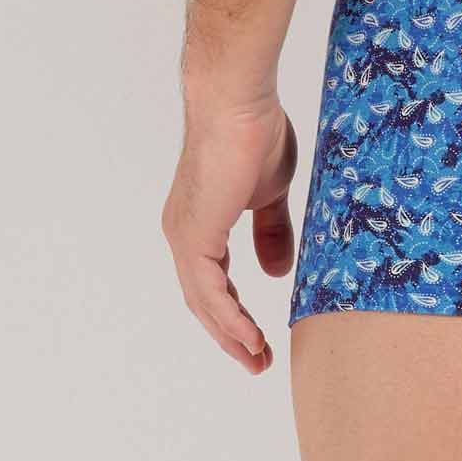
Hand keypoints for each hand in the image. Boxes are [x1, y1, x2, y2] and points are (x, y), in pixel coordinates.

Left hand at [161, 93, 298, 372]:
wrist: (238, 100)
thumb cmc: (254, 131)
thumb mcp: (271, 191)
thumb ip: (271, 231)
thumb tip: (276, 273)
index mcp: (201, 222)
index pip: (214, 281)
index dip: (236, 312)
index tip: (260, 337)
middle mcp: (185, 233)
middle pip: (205, 300)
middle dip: (232, 334)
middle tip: (260, 360)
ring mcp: (186, 236)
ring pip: (205, 302)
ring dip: (231, 335)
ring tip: (258, 358)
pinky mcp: (194, 236)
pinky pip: (210, 291)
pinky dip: (229, 319)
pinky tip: (249, 336)